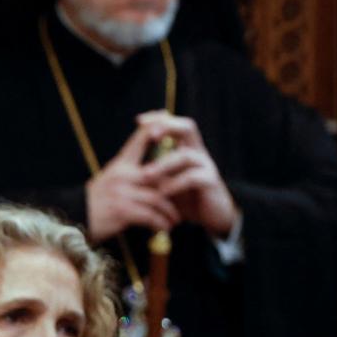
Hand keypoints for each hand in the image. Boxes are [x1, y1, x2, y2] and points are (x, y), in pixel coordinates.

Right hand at [86, 117, 178, 240]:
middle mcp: (121, 174)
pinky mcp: (122, 211)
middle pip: (158, 172)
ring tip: (176, 219)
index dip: (156, 128)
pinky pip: (150, 216)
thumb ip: (130, 173)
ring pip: (157, 197)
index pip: (139, 138)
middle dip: (176, 185)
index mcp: (120, 164)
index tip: (168, 120)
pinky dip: (161, 223)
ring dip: (170, 211)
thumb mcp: (110, 179)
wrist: (74, 219)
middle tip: (186, 195)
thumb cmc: (96, 201)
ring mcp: (121, 192)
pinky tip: (165, 228)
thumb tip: (152, 172)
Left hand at [138, 112, 238, 237]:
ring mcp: (206, 166)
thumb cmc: (186, 199)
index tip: (138, 121)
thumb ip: (152, 172)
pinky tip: (162, 192)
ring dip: (164, 164)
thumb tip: (124, 166)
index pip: (175, 124)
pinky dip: (175, 184)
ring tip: (146, 175)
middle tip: (151, 135)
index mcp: (187, 148)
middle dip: (168, 127)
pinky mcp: (211, 182)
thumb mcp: (166, 183)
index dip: (159, 119)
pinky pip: (192, 177)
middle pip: (188, 128)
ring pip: (186, 156)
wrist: (212, 217)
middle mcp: (198, 153)